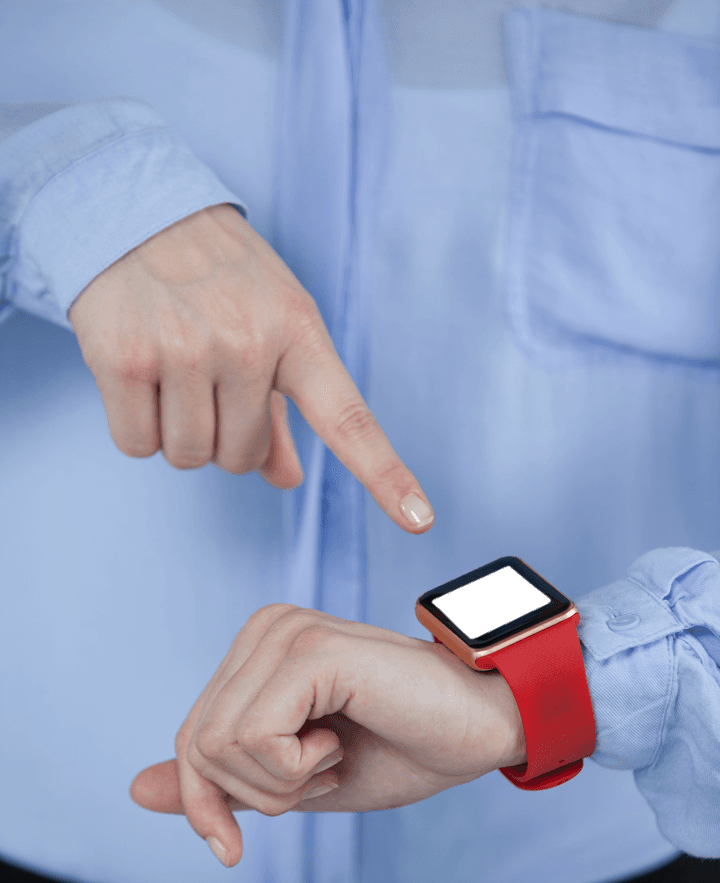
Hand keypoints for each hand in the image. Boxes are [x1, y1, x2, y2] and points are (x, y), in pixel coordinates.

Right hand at [69, 204, 433, 530]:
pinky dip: (136, 426)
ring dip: (177, 432)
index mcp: (298, 333)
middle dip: (220, 434)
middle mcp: (247, 342)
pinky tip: (137, 373)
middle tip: (203, 375)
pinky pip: (137, 446)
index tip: (420, 520)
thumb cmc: (217, 280)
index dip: (385, 474)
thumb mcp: (270, 325)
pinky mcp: (124, 360)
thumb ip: (280, 410)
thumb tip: (287, 479)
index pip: (348, 420)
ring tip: (170, 368)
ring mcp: (185, 350)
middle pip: (239, 460)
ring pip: (188, 457)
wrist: (132, 211)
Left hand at [130, 605, 524, 866]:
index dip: (203, 803)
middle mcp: (265, 629)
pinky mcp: (313, 651)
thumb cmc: (404, 748)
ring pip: (219, 744)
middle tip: (322, 773)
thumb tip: (135, 791)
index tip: (230, 849)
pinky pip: (255, 738)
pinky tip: (341, 741)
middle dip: (252, 794)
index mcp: (258, 651)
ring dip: (281, 782)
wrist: (485, 727)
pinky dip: (295, 768)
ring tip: (336, 753)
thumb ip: (224, 783)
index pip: (189, 737)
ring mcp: (287, 633)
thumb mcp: (296, 783)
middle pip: (197, 743)